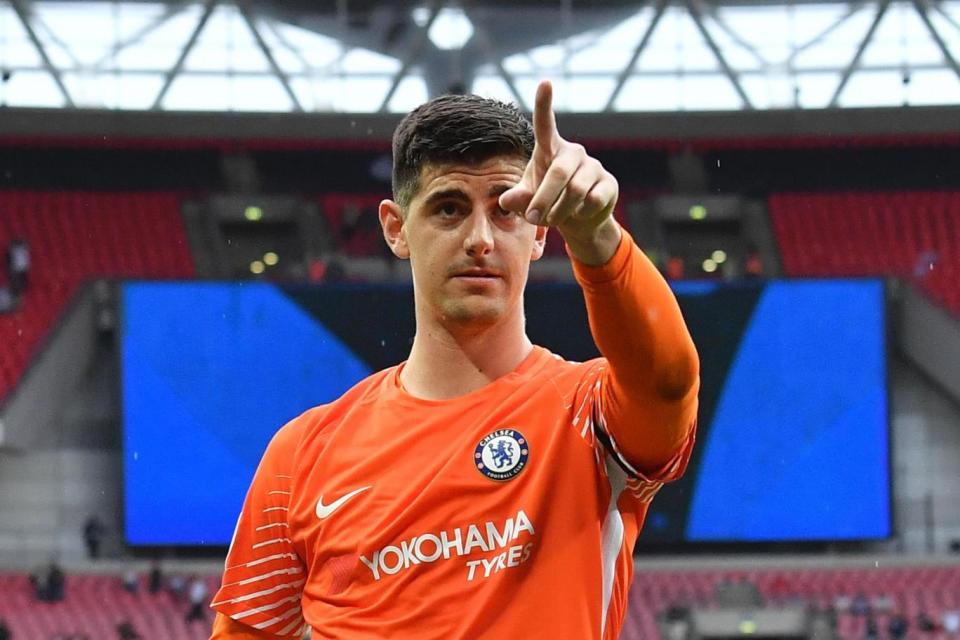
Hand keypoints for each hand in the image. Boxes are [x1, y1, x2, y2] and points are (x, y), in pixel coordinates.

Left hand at [499, 80, 620, 261]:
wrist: (577, 221)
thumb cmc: (547, 201)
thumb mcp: (527, 200)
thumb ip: (517, 199)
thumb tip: (506, 201)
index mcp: (549, 149)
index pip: (545, 124)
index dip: (544, 104)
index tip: (545, 83)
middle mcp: (573, 152)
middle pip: (559, 172)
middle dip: (544, 198)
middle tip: (533, 219)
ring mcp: (593, 166)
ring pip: (576, 190)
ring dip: (559, 211)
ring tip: (552, 220)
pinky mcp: (608, 183)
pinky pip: (592, 201)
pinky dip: (579, 214)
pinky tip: (577, 215)